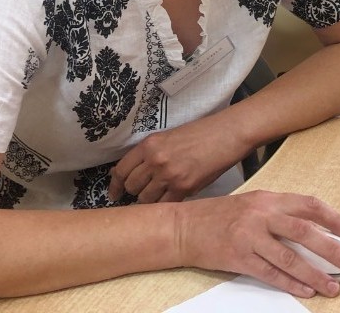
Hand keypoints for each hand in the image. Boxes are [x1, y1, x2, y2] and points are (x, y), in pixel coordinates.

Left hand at [109, 115, 242, 202]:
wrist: (225, 134)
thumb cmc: (200, 134)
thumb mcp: (169, 137)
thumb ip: (150, 154)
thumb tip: (129, 173)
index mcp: (149, 145)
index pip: (121, 170)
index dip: (114, 185)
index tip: (114, 194)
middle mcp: (155, 160)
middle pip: (132, 187)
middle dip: (136, 191)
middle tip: (144, 191)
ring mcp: (169, 175)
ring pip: (145, 199)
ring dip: (150, 199)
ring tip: (161, 194)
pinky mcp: (184, 187)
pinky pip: (164, 205)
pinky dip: (166, 205)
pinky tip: (172, 198)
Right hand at [172, 190, 339, 298]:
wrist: (185, 227)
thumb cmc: (220, 215)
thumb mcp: (253, 204)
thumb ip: (280, 213)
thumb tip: (313, 230)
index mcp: (269, 198)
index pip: (309, 205)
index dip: (333, 218)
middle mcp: (261, 215)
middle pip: (304, 231)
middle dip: (331, 248)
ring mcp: (250, 237)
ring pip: (290, 258)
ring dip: (315, 274)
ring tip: (332, 286)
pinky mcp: (239, 258)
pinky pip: (270, 274)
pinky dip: (291, 284)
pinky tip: (306, 291)